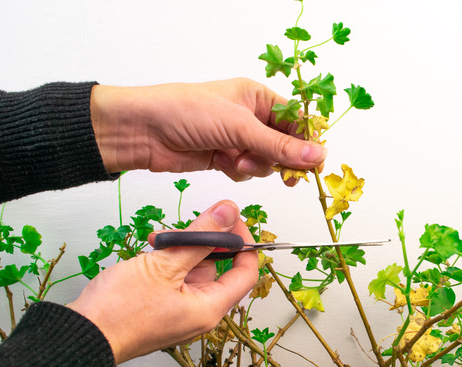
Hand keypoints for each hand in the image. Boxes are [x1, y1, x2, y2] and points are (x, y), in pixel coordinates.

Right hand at [67, 200, 257, 363]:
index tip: (231, 219)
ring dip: (181, 247)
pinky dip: (167, 260)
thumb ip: (201, 236)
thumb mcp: (164, 265)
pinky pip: (175, 276)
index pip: (246, 272)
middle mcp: (199, 312)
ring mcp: (180, 309)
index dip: (243, 242)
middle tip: (185, 226)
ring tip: (159, 239)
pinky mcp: (161, 305)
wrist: (81, 337)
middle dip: (203, 240)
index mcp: (209, 308)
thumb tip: (229, 212)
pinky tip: (152, 249)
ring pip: (193, 267)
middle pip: (218, 266)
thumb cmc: (119, 311)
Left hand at [90, 78, 326, 185]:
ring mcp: (236, 138)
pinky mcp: (223, 157)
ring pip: (266, 161)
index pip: (295, 119)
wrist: (143, 131)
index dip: (307, 141)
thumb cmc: (187, 112)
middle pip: (284, 144)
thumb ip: (280, 145)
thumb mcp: (239, 126)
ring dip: (255, 164)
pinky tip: (221, 162)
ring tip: (234, 159)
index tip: (313, 162)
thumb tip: (318, 155)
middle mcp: (250, 116)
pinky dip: (237, 170)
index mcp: (257, 96)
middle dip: (280, 158)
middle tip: (287, 176)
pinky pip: (246, 170)